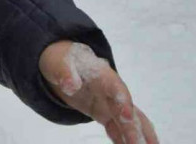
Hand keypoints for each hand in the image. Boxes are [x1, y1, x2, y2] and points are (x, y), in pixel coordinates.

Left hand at [39, 41, 158, 143]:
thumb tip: (71, 85)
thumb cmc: (62, 61)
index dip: (123, 101)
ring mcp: (110, 104)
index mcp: (102, 75)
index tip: (127, 117)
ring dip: (138, 136)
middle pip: (127, 109)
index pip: (116, 87)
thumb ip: (65, 73)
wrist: (62, 64)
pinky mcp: (104, 114)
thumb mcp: (58, 63)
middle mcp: (111, 91)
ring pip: (128, 122)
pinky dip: (123, 140)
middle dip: (135, 128)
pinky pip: (116, 129)